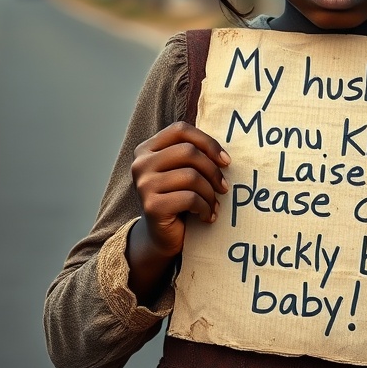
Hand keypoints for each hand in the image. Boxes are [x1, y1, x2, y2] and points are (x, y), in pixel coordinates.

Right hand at [130, 121, 230, 258]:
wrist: (162, 237)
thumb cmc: (178, 199)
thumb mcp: (183, 171)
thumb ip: (193, 155)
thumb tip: (223, 156)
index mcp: (147, 149)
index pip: (180, 130)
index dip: (207, 142)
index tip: (226, 161)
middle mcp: (141, 164)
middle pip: (188, 152)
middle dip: (213, 171)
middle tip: (223, 188)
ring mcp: (144, 185)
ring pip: (191, 176)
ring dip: (210, 193)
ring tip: (213, 205)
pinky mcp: (152, 206)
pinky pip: (190, 198)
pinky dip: (205, 208)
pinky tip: (206, 216)